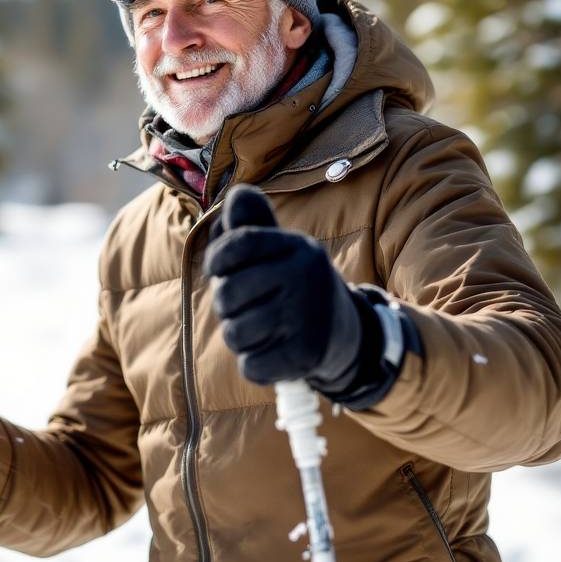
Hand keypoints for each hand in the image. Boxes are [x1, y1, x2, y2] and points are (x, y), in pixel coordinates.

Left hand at [203, 185, 372, 395]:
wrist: (343, 332)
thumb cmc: (292, 283)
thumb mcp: (277, 247)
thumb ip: (249, 223)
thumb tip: (237, 196)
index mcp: (297, 246)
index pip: (238, 243)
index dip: (217, 257)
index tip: (217, 268)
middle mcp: (305, 277)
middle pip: (228, 294)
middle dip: (225, 303)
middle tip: (243, 304)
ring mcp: (306, 318)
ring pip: (235, 333)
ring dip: (239, 335)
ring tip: (259, 327)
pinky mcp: (305, 356)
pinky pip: (250, 365)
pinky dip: (253, 362)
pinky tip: (272, 350)